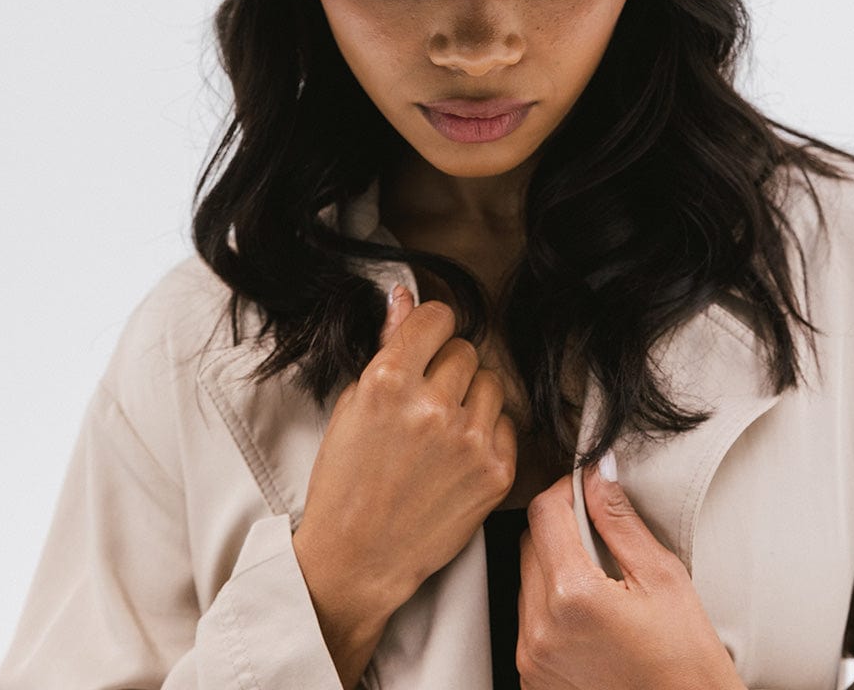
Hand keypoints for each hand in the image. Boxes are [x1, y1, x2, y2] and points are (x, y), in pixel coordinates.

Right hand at [292, 285, 517, 623]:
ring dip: (471, 398)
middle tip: (425, 400)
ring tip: (441, 430)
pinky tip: (457, 456)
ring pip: (491, 383)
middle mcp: (433, 406)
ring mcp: (468, 440)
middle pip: (466, 350)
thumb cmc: (346, 481)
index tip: (427, 342)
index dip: (431, 328)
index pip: (437, 316)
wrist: (357, 557)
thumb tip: (405, 296)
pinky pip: (508, 424)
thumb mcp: (354, 403)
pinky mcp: (495, 471)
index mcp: (389, 380)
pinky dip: (487, 434)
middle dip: (448, 368)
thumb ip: (387, 345)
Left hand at [516, 460, 746, 689]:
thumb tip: (598, 472)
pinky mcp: (532, 678)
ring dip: (554, 567)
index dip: (566, 490)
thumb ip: (620, 519)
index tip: (588, 488)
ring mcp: (532, 658)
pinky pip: (529, 619)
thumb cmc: (686, 661)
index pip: (544, 512)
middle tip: (602, 537)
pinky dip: (551, 605)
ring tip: (601, 583)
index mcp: (572, 595)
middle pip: (530, 544)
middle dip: (560, 529)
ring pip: (527, 580)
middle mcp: (540, 629)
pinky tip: (589, 616)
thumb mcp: (662, 577)